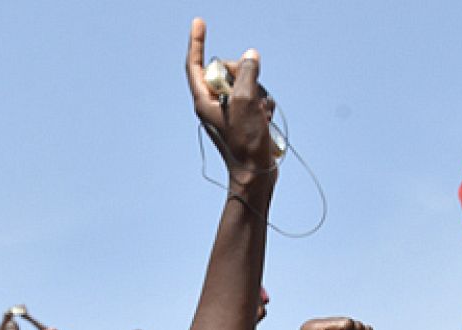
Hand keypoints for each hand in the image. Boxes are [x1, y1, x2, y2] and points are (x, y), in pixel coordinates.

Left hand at [185, 19, 276, 179]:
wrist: (256, 175)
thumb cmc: (244, 144)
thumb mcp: (246, 102)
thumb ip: (248, 74)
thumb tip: (250, 57)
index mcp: (204, 101)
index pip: (195, 65)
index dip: (196, 42)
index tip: (199, 23)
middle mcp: (214, 105)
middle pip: (227, 72)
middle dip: (245, 75)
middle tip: (252, 91)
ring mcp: (230, 113)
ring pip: (246, 86)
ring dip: (259, 95)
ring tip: (260, 116)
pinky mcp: (244, 120)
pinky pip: (256, 101)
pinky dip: (264, 107)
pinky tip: (265, 121)